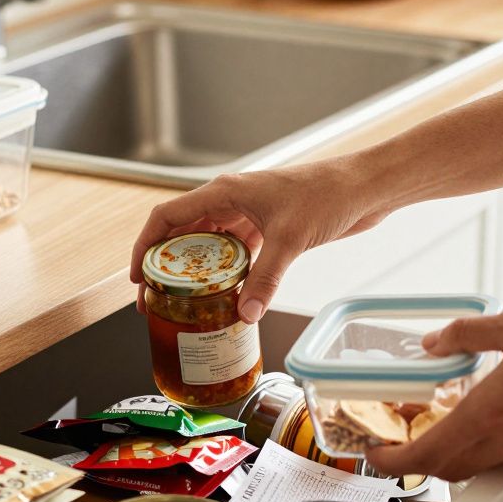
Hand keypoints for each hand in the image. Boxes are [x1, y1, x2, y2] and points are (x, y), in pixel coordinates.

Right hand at [131, 156, 391, 322]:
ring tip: (184, 304)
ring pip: (209, 247)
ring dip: (195, 273)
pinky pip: (236, 255)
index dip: (146, 246)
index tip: (138, 276)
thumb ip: (266, 278)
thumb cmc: (328, 194)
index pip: (167, 217)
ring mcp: (249, 216)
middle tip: (157, 299)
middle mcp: (231, 202)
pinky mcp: (268, 229)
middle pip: (183, 234)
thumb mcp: (290, 239)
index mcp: (224, 192)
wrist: (364, 187)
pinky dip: (227, 275)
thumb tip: (245, 313)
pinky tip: (225, 298)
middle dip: (166, 267)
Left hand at [365, 301, 502, 481]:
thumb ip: (467, 334)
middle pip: (447, 468)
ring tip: (443, 421)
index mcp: (491, 410)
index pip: (426, 455)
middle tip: (402, 436)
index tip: (374, 454)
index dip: (391, 462)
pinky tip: (494, 412)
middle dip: (417, 459)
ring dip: (453, 452)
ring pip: (479, 464)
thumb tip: (434, 342)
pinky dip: (488, 443)